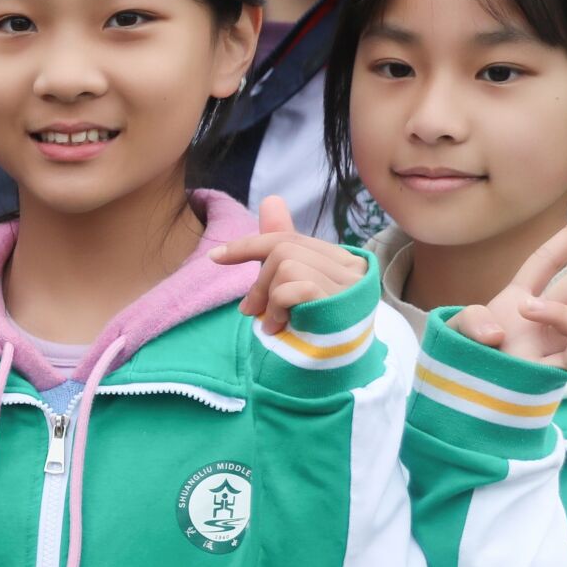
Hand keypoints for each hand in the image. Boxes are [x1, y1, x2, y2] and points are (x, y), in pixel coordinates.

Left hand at [210, 195, 369, 336]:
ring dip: (269, 296)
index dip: (249, 245)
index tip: (216, 258)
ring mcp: (347, 283)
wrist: (345, 366)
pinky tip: (281, 327)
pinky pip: (292, 288)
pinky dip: (277, 307)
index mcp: (340, 259)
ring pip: (285, 265)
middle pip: (283, 248)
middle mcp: (349, 266)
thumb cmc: (318, 327)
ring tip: (274, 322)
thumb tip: (270, 200)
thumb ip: (283, 249)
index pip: (288, 238)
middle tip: (250, 310)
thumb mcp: (296, 285)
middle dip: (258, 280)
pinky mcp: (338, 301)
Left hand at [451, 205, 566, 371]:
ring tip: (527, 311)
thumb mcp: (457, 332)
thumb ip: (470, 320)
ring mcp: (554, 343)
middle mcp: (543, 317)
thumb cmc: (464, 361)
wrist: (465, 398)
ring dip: (559, 312)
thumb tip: (501, 332)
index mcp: (519, 297)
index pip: (550, 259)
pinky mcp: (558, 370)